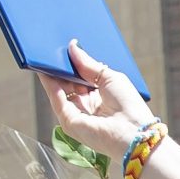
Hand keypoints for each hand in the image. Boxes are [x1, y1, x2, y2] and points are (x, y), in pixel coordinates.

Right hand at [35, 40, 154, 159]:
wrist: (134, 132)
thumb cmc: (130, 106)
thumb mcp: (109, 77)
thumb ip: (88, 64)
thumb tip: (72, 46)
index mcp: (99, 98)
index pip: (79, 79)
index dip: (71, 65)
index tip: (63, 50)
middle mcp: (87, 108)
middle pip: (67, 85)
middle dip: (59, 68)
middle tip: (51, 49)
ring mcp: (77, 116)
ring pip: (59, 92)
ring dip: (51, 74)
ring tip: (45, 55)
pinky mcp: (70, 123)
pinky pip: (57, 101)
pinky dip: (51, 86)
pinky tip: (47, 70)